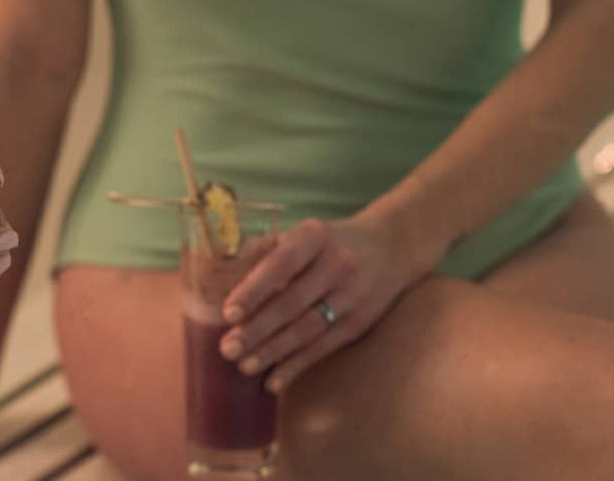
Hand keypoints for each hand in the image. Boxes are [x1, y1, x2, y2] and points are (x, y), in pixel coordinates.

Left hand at [217, 216, 441, 392]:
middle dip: (257, 330)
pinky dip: (296, 366)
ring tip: (245, 366)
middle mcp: (338, 264)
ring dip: (273, 352)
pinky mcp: (360, 322)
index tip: (229, 313)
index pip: (281, 264)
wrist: (393, 246)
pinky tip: (273, 381)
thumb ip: (265, 250)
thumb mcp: (304, 233)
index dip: (254, 290)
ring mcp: (352, 295)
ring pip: (307, 330)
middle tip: (228, 349)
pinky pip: (323, 348)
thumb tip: (220, 272)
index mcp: (315, 236)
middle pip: (292, 303)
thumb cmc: (330, 242)